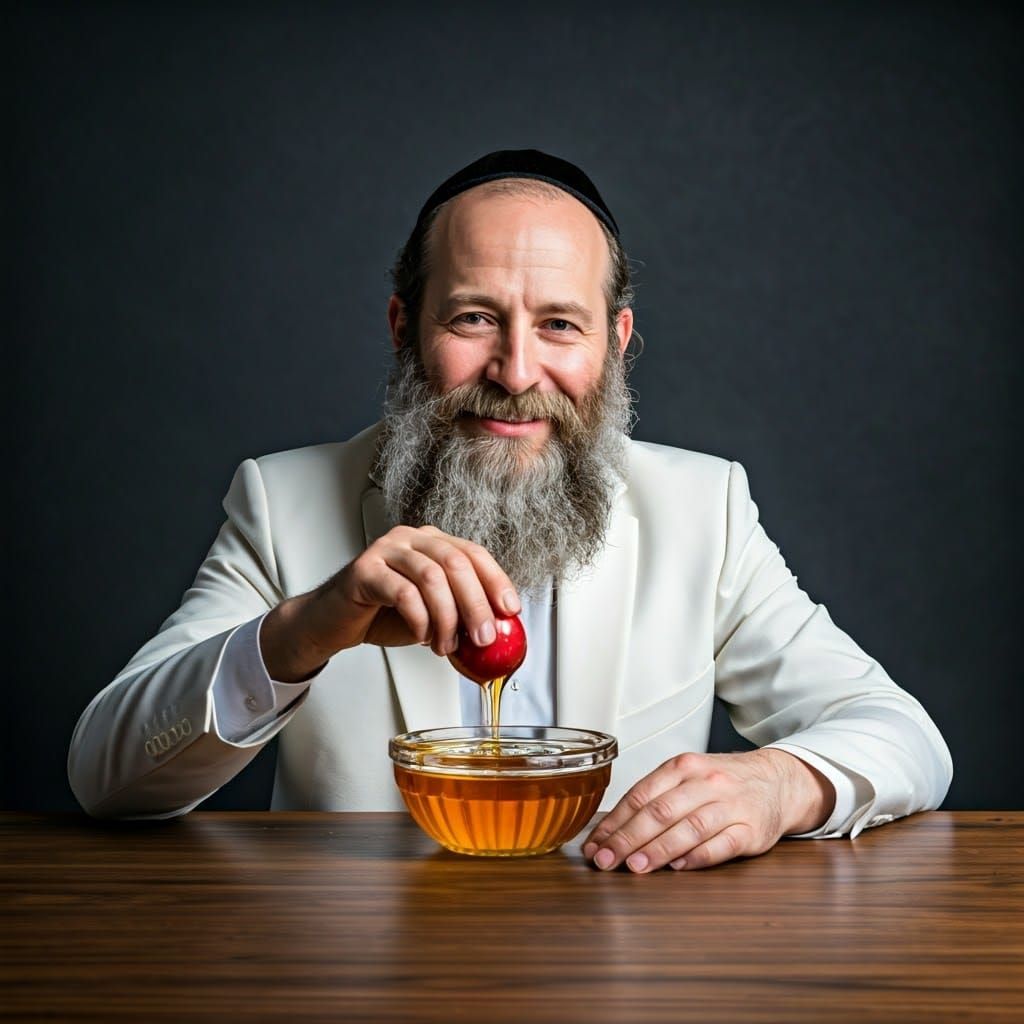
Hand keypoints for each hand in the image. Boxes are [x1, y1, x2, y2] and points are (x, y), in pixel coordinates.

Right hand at [261, 525, 519, 681]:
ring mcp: (386, 549)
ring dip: (446, 617)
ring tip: (445, 645)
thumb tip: (497, 632)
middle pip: (456, 563)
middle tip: (483, 637)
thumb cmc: (384, 615)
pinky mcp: (364, 569)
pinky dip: (418, 619)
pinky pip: (402, 592)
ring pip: (431, 577)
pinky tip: (419, 636)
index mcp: (433, 542)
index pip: (474, 553)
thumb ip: (461, 615)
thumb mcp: (433, 615)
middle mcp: (412, 539)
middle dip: (475, 604)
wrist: (335, 622)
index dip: (496, 580)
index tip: (510, 609)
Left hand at [582, 748, 835, 872]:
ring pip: (689, 828)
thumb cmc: (723, 782)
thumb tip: (614, 830)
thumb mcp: (688, 776)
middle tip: (606, 860)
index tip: (595, 844)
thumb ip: (656, 797)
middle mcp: (706, 782)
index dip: (615, 822)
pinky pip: (722, 845)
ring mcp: (731, 805)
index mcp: (683, 766)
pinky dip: (698, 857)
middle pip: (660, 811)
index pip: (641, 795)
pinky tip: (678, 868)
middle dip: (628, 838)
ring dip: (659, 850)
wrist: (777, 781)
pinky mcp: (752, 830)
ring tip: (635, 867)